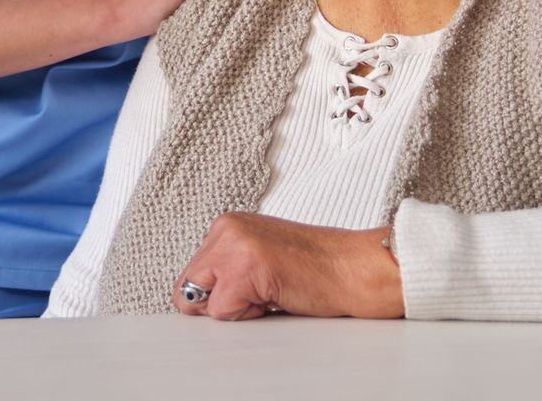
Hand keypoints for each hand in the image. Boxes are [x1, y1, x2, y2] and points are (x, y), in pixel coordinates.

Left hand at [173, 213, 402, 319]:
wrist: (355, 267)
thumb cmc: (317, 269)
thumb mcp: (262, 259)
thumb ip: (227, 270)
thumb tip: (193, 300)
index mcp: (228, 225)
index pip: (191, 277)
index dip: (216, 297)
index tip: (250, 291)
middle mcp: (226, 228)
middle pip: (187, 289)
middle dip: (218, 304)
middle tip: (262, 293)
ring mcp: (233, 244)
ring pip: (201, 302)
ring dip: (234, 309)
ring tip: (271, 291)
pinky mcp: (244, 267)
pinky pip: (221, 311)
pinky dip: (247, 316)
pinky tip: (277, 295)